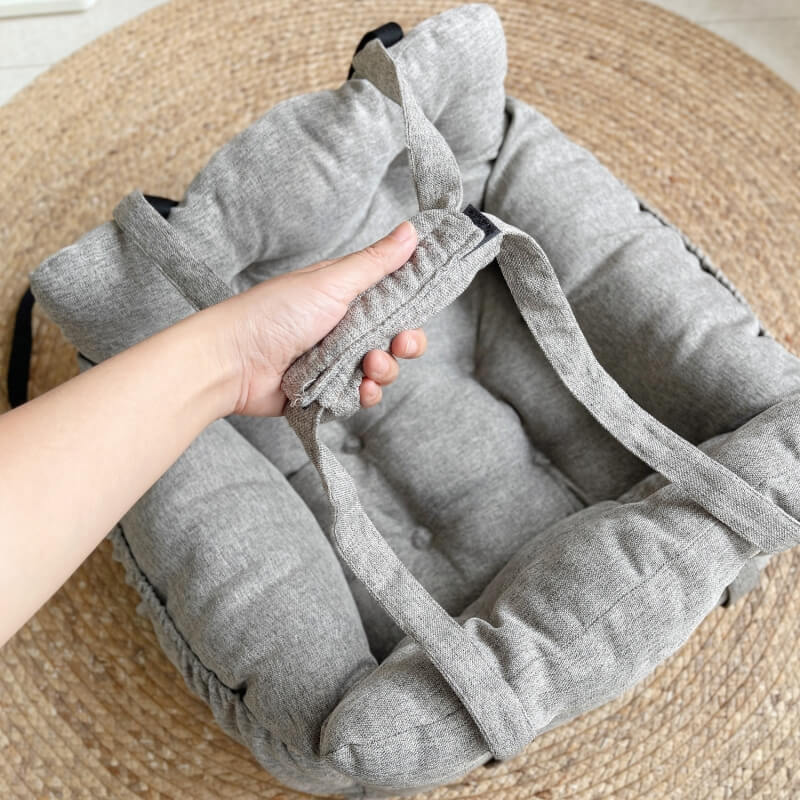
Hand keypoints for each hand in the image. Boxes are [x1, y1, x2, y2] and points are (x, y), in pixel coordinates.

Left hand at [209, 220, 426, 416]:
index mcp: (347, 296)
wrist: (233, 362)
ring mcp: (337, 361)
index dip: (411, 309)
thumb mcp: (332, 281)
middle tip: (399, 344)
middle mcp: (345, 328)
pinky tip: (359, 390)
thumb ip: (376, 262)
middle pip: (394, 339)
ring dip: (384, 371)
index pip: (395, 301)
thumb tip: (411, 230)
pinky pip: (361, 396)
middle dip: (404, 344)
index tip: (417, 313)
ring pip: (382, 370)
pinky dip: (365, 395)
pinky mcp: (328, 391)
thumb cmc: (275, 313)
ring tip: (367, 367)